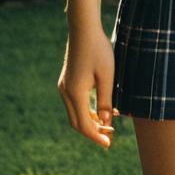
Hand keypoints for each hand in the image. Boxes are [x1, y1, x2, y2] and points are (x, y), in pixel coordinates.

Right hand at [57, 28, 118, 148]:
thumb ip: (106, 100)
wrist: (84, 29)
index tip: (109, 145)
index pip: (84, 125)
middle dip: (93, 131)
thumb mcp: (107, 75)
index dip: (96, 136)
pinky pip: (75, 103)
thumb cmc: (98, 50)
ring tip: (108, 125)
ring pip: (75, 113)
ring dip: (90, 121)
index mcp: (75, 93)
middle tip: (110, 136)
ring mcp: (64, 86)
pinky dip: (87, 110)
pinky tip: (101, 110)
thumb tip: (107, 122)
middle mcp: (66, 92)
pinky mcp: (67, 80)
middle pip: (77, 122)